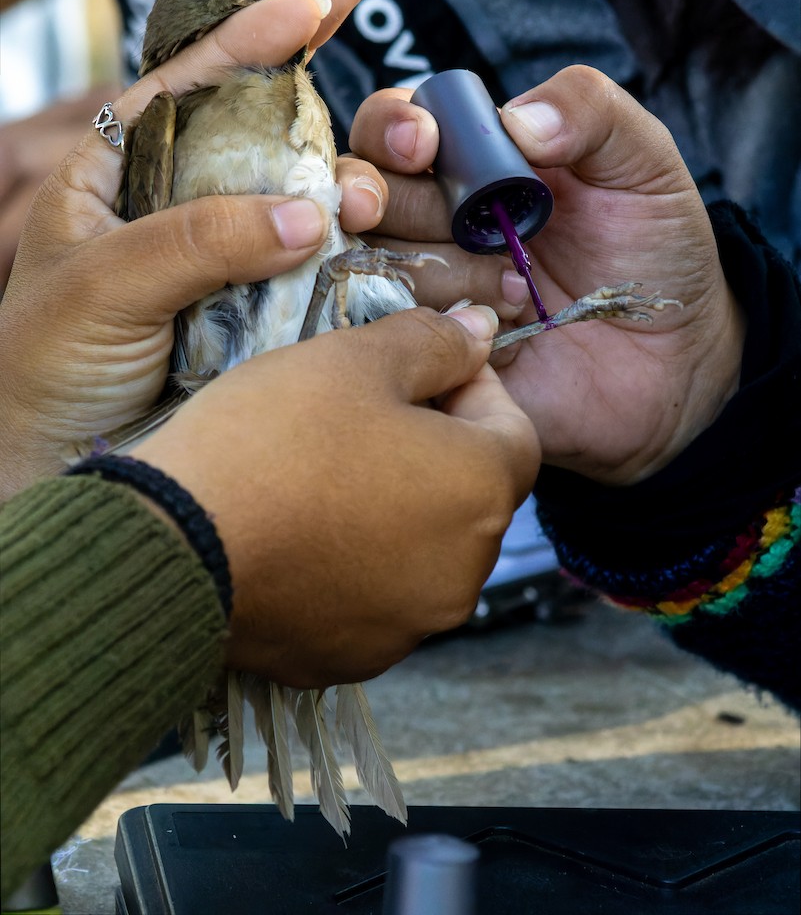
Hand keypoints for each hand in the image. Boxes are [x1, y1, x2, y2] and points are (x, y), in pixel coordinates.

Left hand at [0, 0, 382, 498]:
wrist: (54, 474)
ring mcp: (233, 261)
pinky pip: (324, 278)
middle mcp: (188, 205)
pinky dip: (370, 265)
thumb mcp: (100, 285)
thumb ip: (194, 240)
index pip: (197, 80)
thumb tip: (305, 215)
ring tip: (376, 207)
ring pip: (311, 205)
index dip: (261, 31)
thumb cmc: (43, 368)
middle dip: (330, 115)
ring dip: (357, 194)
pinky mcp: (268, 317)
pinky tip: (407, 254)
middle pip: (270, 134)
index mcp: (124, 170)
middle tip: (391, 119)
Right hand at [134, 305, 538, 686]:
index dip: (473, 389)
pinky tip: (298, 529)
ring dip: (393, 506)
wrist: (173, 547)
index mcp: (482, 494)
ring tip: (320, 470)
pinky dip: (353, 560)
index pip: (516, 430)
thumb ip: (434, 342)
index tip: (421, 369)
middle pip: (470, 493)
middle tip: (361, 413)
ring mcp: (408, 625)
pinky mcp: (352, 659)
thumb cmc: (273, 439)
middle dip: (432, 447)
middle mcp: (464, 573)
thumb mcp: (355, 360)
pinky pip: (372, 595)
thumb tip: (482, 331)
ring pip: (422, 547)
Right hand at [349, 65, 745, 484]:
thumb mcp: (644, 164)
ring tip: (517, 292)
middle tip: (437, 221)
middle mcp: (431, 218)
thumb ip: (591, 112)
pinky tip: (497, 332)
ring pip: (373, 262)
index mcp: (471, 159)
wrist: (672, 360)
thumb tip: (515, 117)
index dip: (391, 126)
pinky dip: (434, 329)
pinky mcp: (425, 353)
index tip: (424, 145)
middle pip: (360, 190)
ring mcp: (423, 286)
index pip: (393, 124)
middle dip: (388, 198)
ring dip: (440, 271)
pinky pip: (390, 337)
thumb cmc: (655, 251)